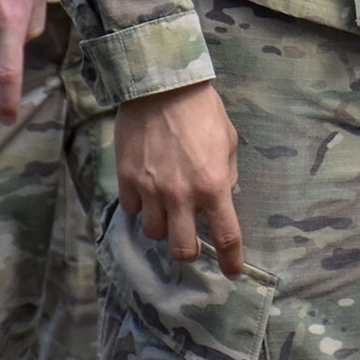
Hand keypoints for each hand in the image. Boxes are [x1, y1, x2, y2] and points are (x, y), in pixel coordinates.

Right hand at [119, 83, 242, 274]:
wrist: (161, 86)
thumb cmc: (201, 110)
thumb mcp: (228, 141)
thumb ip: (225, 174)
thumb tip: (223, 196)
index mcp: (213, 185)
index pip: (226, 235)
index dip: (231, 260)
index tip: (232, 273)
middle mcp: (182, 194)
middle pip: (183, 249)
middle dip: (188, 251)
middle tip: (190, 240)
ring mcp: (152, 189)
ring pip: (154, 233)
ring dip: (163, 226)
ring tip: (167, 207)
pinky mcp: (127, 180)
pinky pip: (134, 209)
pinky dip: (142, 206)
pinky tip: (147, 189)